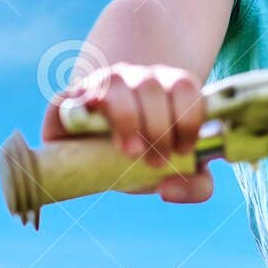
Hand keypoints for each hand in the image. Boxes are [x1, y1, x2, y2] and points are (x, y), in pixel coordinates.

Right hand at [41, 61, 213, 204]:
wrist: (102, 157)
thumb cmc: (149, 159)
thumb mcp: (176, 172)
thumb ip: (195, 186)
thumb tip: (170, 188)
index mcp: (171, 90)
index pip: (185, 86)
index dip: (187, 119)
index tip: (183, 150)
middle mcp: (138, 79)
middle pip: (151, 87)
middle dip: (158, 129)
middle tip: (156, 161)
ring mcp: (104, 83)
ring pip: (116, 83)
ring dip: (126, 120)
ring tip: (131, 152)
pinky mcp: (72, 95)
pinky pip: (77, 93)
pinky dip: (86, 109)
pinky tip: (94, 131)